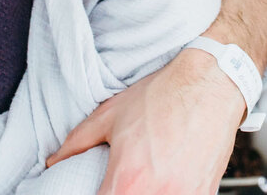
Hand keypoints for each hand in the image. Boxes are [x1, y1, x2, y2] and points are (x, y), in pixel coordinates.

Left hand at [47, 52, 241, 193]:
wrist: (212, 82)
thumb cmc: (166, 95)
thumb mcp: (112, 114)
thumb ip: (77, 143)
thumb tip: (54, 160)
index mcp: (128, 181)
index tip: (100, 189)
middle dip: (121, 193)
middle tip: (121, 183)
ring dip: (147, 192)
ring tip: (146, 178)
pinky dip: (170, 192)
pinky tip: (168, 180)